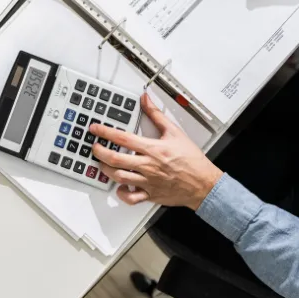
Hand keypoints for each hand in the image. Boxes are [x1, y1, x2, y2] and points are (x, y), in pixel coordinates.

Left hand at [90, 95, 223, 208]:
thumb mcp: (175, 132)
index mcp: (153, 149)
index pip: (123, 138)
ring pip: (119, 177)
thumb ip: (157, 115)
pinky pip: (131, 197)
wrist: (204, 183)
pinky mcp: (150, 194)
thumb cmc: (192, 160)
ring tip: (102, 163)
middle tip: (94, 147)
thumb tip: (145, 99)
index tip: (95, 129)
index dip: (105, 132)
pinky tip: (120, 186)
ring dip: (106, 170)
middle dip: (99, 152)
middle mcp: (148, 166)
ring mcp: (148, 181)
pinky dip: (121, 193)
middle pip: (115, 159)